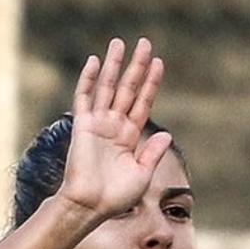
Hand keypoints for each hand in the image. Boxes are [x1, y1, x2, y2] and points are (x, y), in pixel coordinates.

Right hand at [55, 37, 172, 219]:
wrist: (91, 205)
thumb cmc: (116, 196)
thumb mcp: (142, 174)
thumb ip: (153, 153)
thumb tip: (166, 133)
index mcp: (131, 136)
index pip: (143, 102)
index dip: (151, 83)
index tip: (159, 62)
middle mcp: (116, 125)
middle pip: (128, 89)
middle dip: (137, 66)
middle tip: (145, 43)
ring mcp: (99, 123)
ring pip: (107, 87)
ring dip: (114, 65)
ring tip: (120, 43)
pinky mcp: (83, 126)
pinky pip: (85, 98)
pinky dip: (88, 80)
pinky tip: (94, 62)